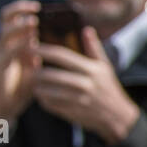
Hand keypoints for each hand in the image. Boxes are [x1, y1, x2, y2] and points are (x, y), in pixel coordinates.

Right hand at [0, 0, 42, 138]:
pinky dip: (19, 49)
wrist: (8, 104)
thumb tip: (63, 42)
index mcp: (13, 41)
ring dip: (19, 28)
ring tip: (33, 24)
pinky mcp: (0, 68)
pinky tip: (32, 48)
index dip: (22, 8)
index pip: (13, 17)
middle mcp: (4, 44)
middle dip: (19, 11)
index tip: (38, 5)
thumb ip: (43, 53)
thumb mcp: (35, 65)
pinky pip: (7, 55)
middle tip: (35, 9)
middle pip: (6, 19)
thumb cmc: (24, 84)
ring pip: (5, 34)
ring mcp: (0, 55)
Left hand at [33, 27, 139, 144]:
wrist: (119, 117)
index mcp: (92, 70)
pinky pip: (50, 105)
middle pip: (50, 75)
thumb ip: (94, 48)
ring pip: (47, 91)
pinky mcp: (74, 113)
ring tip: (32, 79)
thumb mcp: (105, 67)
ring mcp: (79, 101)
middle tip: (27, 64)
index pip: (61, 56)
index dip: (44, 50)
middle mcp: (86, 85)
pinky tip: (41, 93)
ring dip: (36, 85)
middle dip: (35, 69)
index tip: (31, 46)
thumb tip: (86, 29)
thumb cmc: (109, 88)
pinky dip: (42, 98)